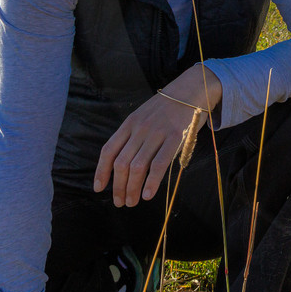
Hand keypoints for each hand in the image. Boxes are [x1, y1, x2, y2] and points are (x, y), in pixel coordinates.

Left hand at [94, 64, 222, 206]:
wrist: (191, 89)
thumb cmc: (167, 108)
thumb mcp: (143, 117)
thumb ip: (133, 136)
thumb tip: (123, 165)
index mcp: (129, 124)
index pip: (108, 150)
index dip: (101, 171)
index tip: (99, 188)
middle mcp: (139, 128)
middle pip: (121, 163)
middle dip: (118, 186)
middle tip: (120, 202)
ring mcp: (157, 133)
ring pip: (137, 166)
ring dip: (132, 188)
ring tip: (132, 202)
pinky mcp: (175, 137)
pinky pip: (159, 164)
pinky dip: (152, 182)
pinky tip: (148, 195)